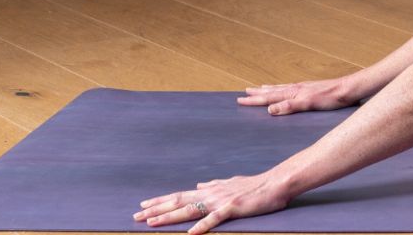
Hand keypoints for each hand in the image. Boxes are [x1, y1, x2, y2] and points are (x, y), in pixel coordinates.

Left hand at [135, 171, 291, 232]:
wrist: (275, 183)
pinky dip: (201, 226)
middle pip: (178, 202)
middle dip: (156, 210)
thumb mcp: (231, 183)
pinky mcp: (233, 208)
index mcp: (210, 189)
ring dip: (169, 217)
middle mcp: (211, 193)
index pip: (180, 195)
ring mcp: (220, 200)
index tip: (144, 206)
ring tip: (152, 223)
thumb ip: (214, 184)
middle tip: (136, 216)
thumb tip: (200, 184)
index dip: (161, 201)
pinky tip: (190, 234)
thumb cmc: (256, 185)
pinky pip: (214, 219)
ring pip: (189, 209)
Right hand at [236, 77, 357, 114]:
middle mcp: (296, 89)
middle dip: (257, 94)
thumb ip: (289, 106)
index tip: (239, 101)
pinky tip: (284, 90)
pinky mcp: (311, 90)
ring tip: (258, 89)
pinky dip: (282, 89)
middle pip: (272, 91)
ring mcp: (303, 88)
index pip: (269, 97)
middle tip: (243, 94)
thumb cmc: (331, 98)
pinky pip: (290, 89)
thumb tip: (269, 109)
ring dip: (268, 90)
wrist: (349, 89)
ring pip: (280, 89)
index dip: (255, 100)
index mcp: (293, 93)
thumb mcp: (309, 104)